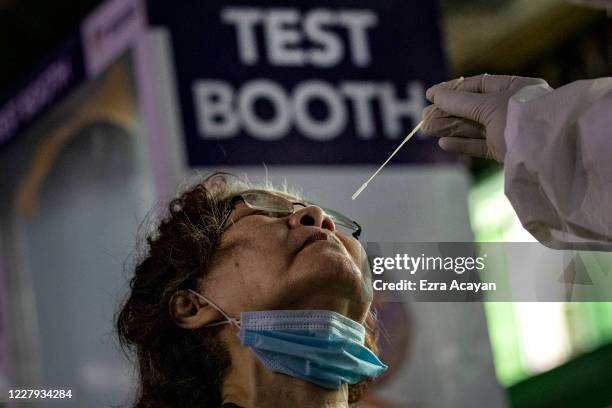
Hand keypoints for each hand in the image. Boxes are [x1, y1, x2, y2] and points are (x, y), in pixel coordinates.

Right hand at [422, 74, 549, 162]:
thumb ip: (460, 102)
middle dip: (447, 112)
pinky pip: (480, 145)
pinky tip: (444, 143)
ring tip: (427, 130)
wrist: (548, 152)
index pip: (477, 85)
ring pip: (473, 127)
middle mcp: (510, 107)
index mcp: (513, 88)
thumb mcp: (489, 106)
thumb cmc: (521, 119)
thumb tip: (435, 96)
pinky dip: (462, 144)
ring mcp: (507, 130)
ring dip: (449, 128)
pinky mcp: (505, 151)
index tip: (430, 95)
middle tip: (424, 117)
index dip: (452, 90)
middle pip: (472, 108)